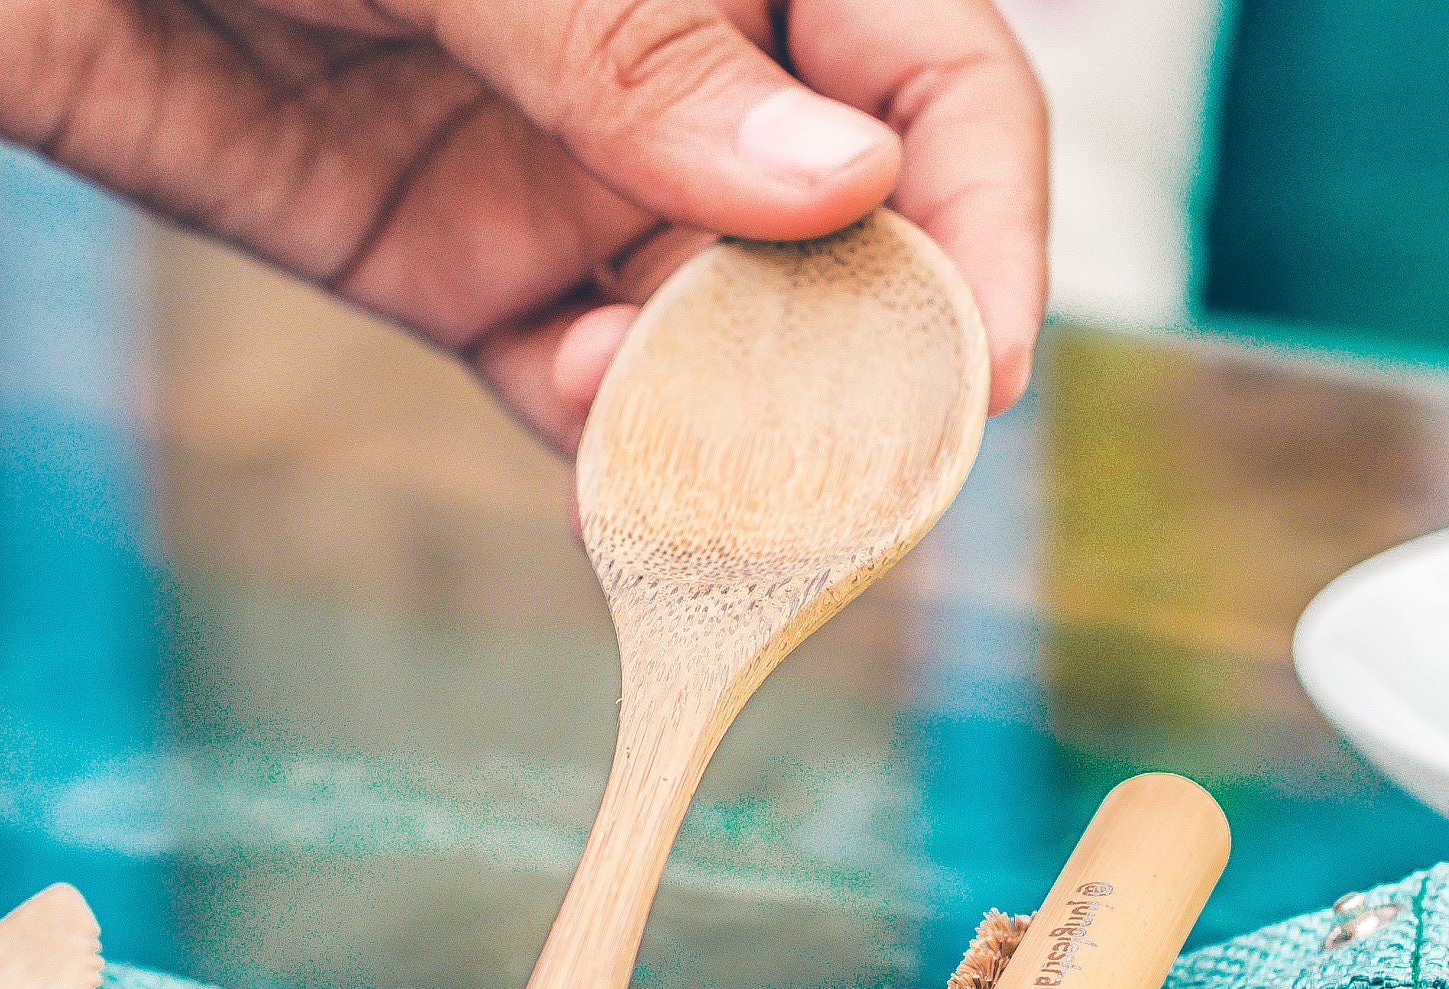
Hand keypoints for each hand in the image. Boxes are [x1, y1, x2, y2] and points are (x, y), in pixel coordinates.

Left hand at [0, 0, 1046, 445]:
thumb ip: (636, 52)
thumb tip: (841, 181)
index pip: (933, 71)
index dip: (984, 210)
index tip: (980, 361)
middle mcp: (684, 65)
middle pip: (850, 226)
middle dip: (861, 353)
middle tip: (842, 469)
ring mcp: (576, 173)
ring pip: (720, 327)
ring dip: (731, 419)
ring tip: (699, 476)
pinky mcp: (464, 272)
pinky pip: (579, 380)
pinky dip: (606, 439)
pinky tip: (597, 460)